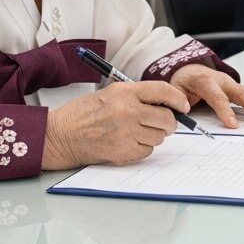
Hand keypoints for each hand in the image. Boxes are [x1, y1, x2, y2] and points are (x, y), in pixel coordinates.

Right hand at [43, 80, 186, 169]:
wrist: (60, 135)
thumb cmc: (83, 113)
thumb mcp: (110, 94)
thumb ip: (137, 96)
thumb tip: (167, 104)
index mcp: (125, 92)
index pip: (163, 91)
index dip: (178, 99)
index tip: (183, 106)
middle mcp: (128, 111)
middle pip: (166, 118)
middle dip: (169, 122)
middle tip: (163, 123)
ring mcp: (125, 133)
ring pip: (159, 137)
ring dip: (154, 135)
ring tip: (138, 131)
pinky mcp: (122, 152)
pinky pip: (147, 151)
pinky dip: (143, 148)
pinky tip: (128, 142)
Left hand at [169, 64, 243, 128]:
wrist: (187, 68)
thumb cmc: (182, 82)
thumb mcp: (174, 90)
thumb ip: (177, 101)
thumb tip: (183, 112)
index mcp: (205, 82)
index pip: (217, 97)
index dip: (225, 111)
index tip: (234, 125)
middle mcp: (222, 80)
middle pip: (242, 93)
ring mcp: (231, 83)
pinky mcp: (237, 87)